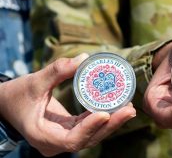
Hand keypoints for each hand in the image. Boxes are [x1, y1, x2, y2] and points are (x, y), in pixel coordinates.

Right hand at [0, 54, 135, 155]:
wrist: (6, 105)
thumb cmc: (17, 95)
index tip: (105, 114)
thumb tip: (84, 57)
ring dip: (111, 123)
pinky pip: (88, 129)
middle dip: (110, 125)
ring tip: (129, 108)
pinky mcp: (67, 133)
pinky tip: (118, 108)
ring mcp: (61, 141)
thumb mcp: (34, 81)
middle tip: (129, 109)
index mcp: (42, 136)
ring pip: (91, 136)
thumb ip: (57, 70)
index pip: (71, 139)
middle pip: (87, 139)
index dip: (89, 128)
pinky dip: (102, 120)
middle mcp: (54, 144)